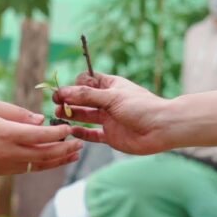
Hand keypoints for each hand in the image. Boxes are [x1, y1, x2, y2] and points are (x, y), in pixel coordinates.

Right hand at [0, 101, 83, 174]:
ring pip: (42, 164)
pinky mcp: (8, 172)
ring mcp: (10, 165)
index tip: (69, 128)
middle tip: (80, 141)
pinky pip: (33, 169)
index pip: (40, 135)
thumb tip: (41, 120)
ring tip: (76, 153)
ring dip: (61, 159)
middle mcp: (11, 152)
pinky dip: (49, 164)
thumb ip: (19, 113)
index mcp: (8, 134)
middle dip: (66, 148)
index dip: (58, 133)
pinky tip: (60, 159)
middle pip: (46, 153)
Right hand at [53, 73, 173, 154]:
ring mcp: (109, 119)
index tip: (66, 89)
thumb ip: (87, 95)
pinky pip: (92, 134)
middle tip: (55, 102)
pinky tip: (71, 131)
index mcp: (111, 86)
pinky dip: (81, 133)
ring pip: (85, 116)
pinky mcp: (110, 136)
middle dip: (69, 100)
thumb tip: (63, 91)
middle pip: (83, 99)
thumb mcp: (112, 97)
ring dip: (71, 115)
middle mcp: (108, 102)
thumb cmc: (141, 107)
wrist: (161, 129)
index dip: (75, 84)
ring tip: (58, 115)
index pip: (87, 80)